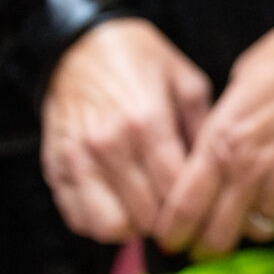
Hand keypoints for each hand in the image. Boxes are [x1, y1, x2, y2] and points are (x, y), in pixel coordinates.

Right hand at [40, 17, 211, 242]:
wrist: (79, 46)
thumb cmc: (138, 60)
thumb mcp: (186, 80)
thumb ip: (204, 126)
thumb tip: (218, 169)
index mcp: (147, 121)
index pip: (176, 190)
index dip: (196, 204)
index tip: (204, 203)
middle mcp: (109, 145)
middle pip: (146, 215)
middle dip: (168, 219)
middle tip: (178, 208)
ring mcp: (77, 159)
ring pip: (109, 227)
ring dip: (133, 226)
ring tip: (147, 207)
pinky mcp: (55, 169)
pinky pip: (77, 219)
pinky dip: (100, 222)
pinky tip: (119, 202)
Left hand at [155, 27, 273, 256]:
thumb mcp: (234, 90)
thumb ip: (220, 130)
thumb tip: (213, 152)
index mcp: (219, 142)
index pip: (184, 208)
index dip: (173, 233)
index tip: (171, 238)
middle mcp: (246, 168)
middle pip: (217, 235)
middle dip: (207, 246)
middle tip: (204, 244)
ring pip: (256, 231)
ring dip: (248, 229)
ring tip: (244, 222)